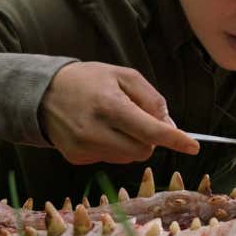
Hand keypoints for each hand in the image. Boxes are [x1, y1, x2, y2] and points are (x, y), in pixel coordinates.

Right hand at [39, 61, 199, 164]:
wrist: (42, 92)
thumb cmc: (89, 80)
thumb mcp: (124, 76)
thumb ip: (151, 99)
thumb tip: (169, 125)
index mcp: (110, 106)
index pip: (150, 130)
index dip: (175, 139)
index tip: (193, 146)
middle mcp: (95, 130)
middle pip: (143, 150)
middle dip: (150, 138)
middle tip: (139, 119)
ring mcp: (83, 147)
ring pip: (128, 158)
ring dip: (132, 143)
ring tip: (115, 122)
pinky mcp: (75, 157)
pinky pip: (110, 159)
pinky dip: (114, 147)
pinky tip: (99, 130)